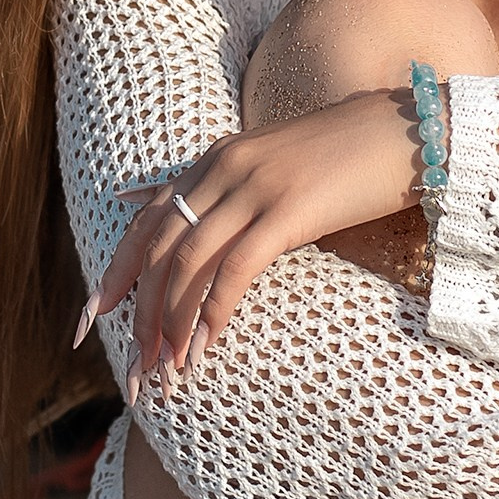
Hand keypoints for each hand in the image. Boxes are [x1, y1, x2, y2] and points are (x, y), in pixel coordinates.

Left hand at [90, 88, 419, 374]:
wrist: (407, 132)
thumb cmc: (345, 159)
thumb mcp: (272, 166)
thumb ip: (225, 189)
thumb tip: (166, 208)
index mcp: (215, 160)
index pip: (146, 220)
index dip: (115, 270)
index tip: (92, 317)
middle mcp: (224, 168)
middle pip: (158, 247)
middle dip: (138, 310)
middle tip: (135, 364)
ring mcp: (255, 187)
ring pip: (188, 262)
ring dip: (171, 321)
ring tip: (166, 367)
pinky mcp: (288, 210)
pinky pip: (235, 268)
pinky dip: (212, 312)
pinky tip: (204, 346)